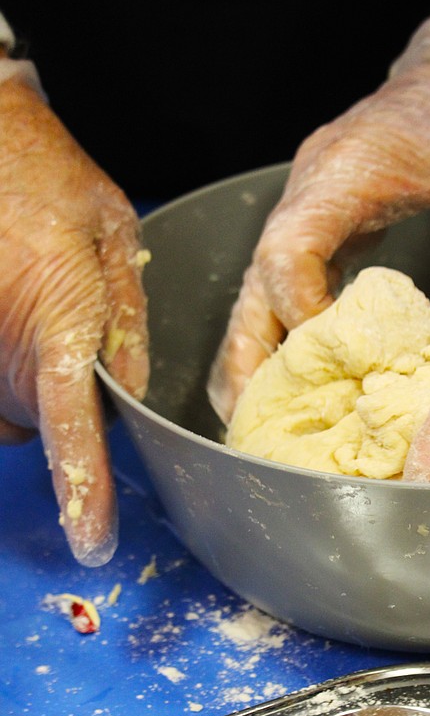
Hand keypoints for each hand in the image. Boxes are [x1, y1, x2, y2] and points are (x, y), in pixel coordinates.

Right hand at [0, 71, 148, 564]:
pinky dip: (2, 373)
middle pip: (44, 423)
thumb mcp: (114, 233)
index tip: (91, 541)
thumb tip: (129, 392)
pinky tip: (8, 314)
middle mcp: (1, 346)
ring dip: (28, 386)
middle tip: (69, 327)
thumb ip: (125, 319)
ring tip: (31, 308)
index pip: (74, 427)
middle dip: (65, 399)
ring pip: (9, 412)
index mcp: (58, 318)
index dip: (85, 491)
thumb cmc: (46, 174)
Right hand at [207, 0, 429, 422]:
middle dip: (254, 350)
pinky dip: (290, 325)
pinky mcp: (334, 217)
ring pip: (264, 282)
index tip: (334, 360)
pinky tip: (302, 371)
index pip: (288, 251)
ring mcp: (318, 201)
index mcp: (344, 170)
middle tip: (252, 415)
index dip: (300, 313)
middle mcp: (315, 186)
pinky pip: (294, 277)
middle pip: (256, 277)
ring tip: (261, 411)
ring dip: (262, 345)